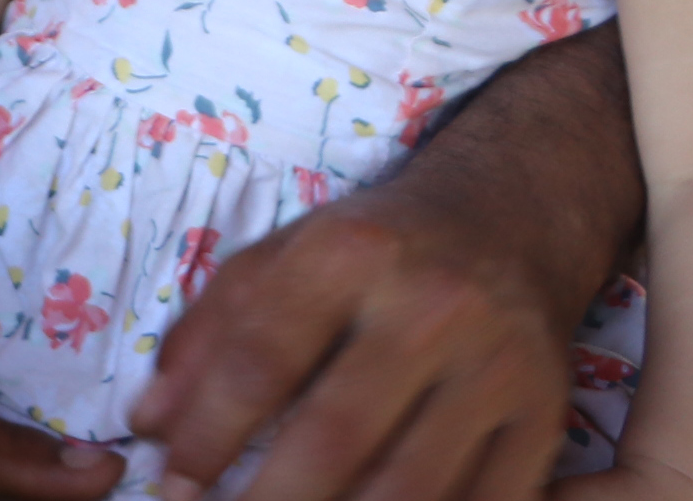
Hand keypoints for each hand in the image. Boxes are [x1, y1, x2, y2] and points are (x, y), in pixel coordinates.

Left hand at [132, 182, 577, 500]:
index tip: (172, 483)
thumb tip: (147, 425)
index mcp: (350, 253)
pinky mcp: (545, 415)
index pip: (262, 359)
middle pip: (336, 435)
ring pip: (409, 487)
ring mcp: (497, 366)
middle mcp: (431, 306)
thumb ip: (208, 333)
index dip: (207, 433)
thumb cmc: (374, 247)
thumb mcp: (281, 257)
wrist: (510, 218)